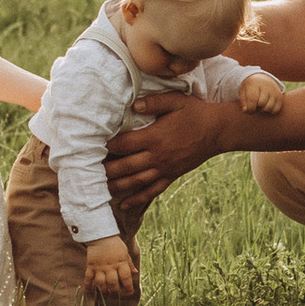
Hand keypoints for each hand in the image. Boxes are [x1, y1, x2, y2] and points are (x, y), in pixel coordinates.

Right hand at [83, 236, 136, 297]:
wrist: (101, 235)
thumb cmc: (115, 245)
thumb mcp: (125, 253)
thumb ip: (129, 264)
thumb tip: (135, 273)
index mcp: (121, 262)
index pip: (126, 277)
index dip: (128, 287)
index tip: (129, 293)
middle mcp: (110, 266)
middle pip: (112, 282)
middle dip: (115, 291)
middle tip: (116, 295)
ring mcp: (99, 267)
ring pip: (101, 282)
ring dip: (103, 290)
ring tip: (106, 293)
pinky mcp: (91, 265)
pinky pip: (88, 277)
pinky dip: (87, 285)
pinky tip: (88, 291)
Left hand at [103, 89, 231, 221]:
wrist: (218, 130)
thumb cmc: (195, 112)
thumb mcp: (176, 100)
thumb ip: (154, 102)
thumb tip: (133, 105)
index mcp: (155, 137)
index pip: (124, 144)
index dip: (107, 147)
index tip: (92, 147)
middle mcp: (158, 156)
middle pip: (126, 167)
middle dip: (106, 170)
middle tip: (87, 173)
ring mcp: (165, 168)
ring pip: (136, 182)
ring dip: (117, 187)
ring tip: (99, 190)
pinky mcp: (172, 175)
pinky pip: (153, 191)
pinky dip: (138, 199)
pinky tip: (124, 205)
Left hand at [237, 68, 286, 112]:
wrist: (261, 79)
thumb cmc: (250, 88)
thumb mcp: (243, 92)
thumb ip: (243, 102)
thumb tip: (246, 111)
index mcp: (255, 83)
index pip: (253, 99)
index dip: (249, 108)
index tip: (248, 109)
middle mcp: (266, 86)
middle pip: (261, 103)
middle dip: (256, 108)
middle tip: (254, 106)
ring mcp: (274, 91)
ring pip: (269, 107)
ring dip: (263, 110)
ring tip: (259, 106)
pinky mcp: (280, 96)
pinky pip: (276, 109)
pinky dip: (270, 111)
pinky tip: (266, 107)